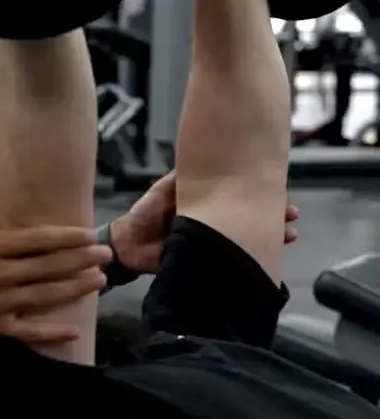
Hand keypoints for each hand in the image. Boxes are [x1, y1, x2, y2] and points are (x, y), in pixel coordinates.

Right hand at [0, 154, 111, 344]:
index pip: (35, 241)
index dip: (66, 238)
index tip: (88, 234)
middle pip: (47, 267)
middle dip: (80, 261)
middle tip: (105, 254)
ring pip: (44, 296)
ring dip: (75, 288)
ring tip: (100, 280)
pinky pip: (27, 331)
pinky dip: (51, 332)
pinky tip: (75, 328)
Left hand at [108, 170, 299, 275]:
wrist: (129, 245)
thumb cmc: (146, 213)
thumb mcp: (164, 189)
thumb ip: (183, 179)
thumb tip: (206, 158)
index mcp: (209, 202)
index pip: (241, 196)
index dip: (259, 193)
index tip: (277, 189)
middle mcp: (217, 221)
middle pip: (251, 217)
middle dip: (273, 216)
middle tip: (290, 214)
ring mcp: (215, 241)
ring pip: (248, 237)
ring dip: (270, 236)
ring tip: (287, 234)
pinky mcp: (210, 260)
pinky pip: (234, 258)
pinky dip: (250, 257)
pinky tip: (266, 256)